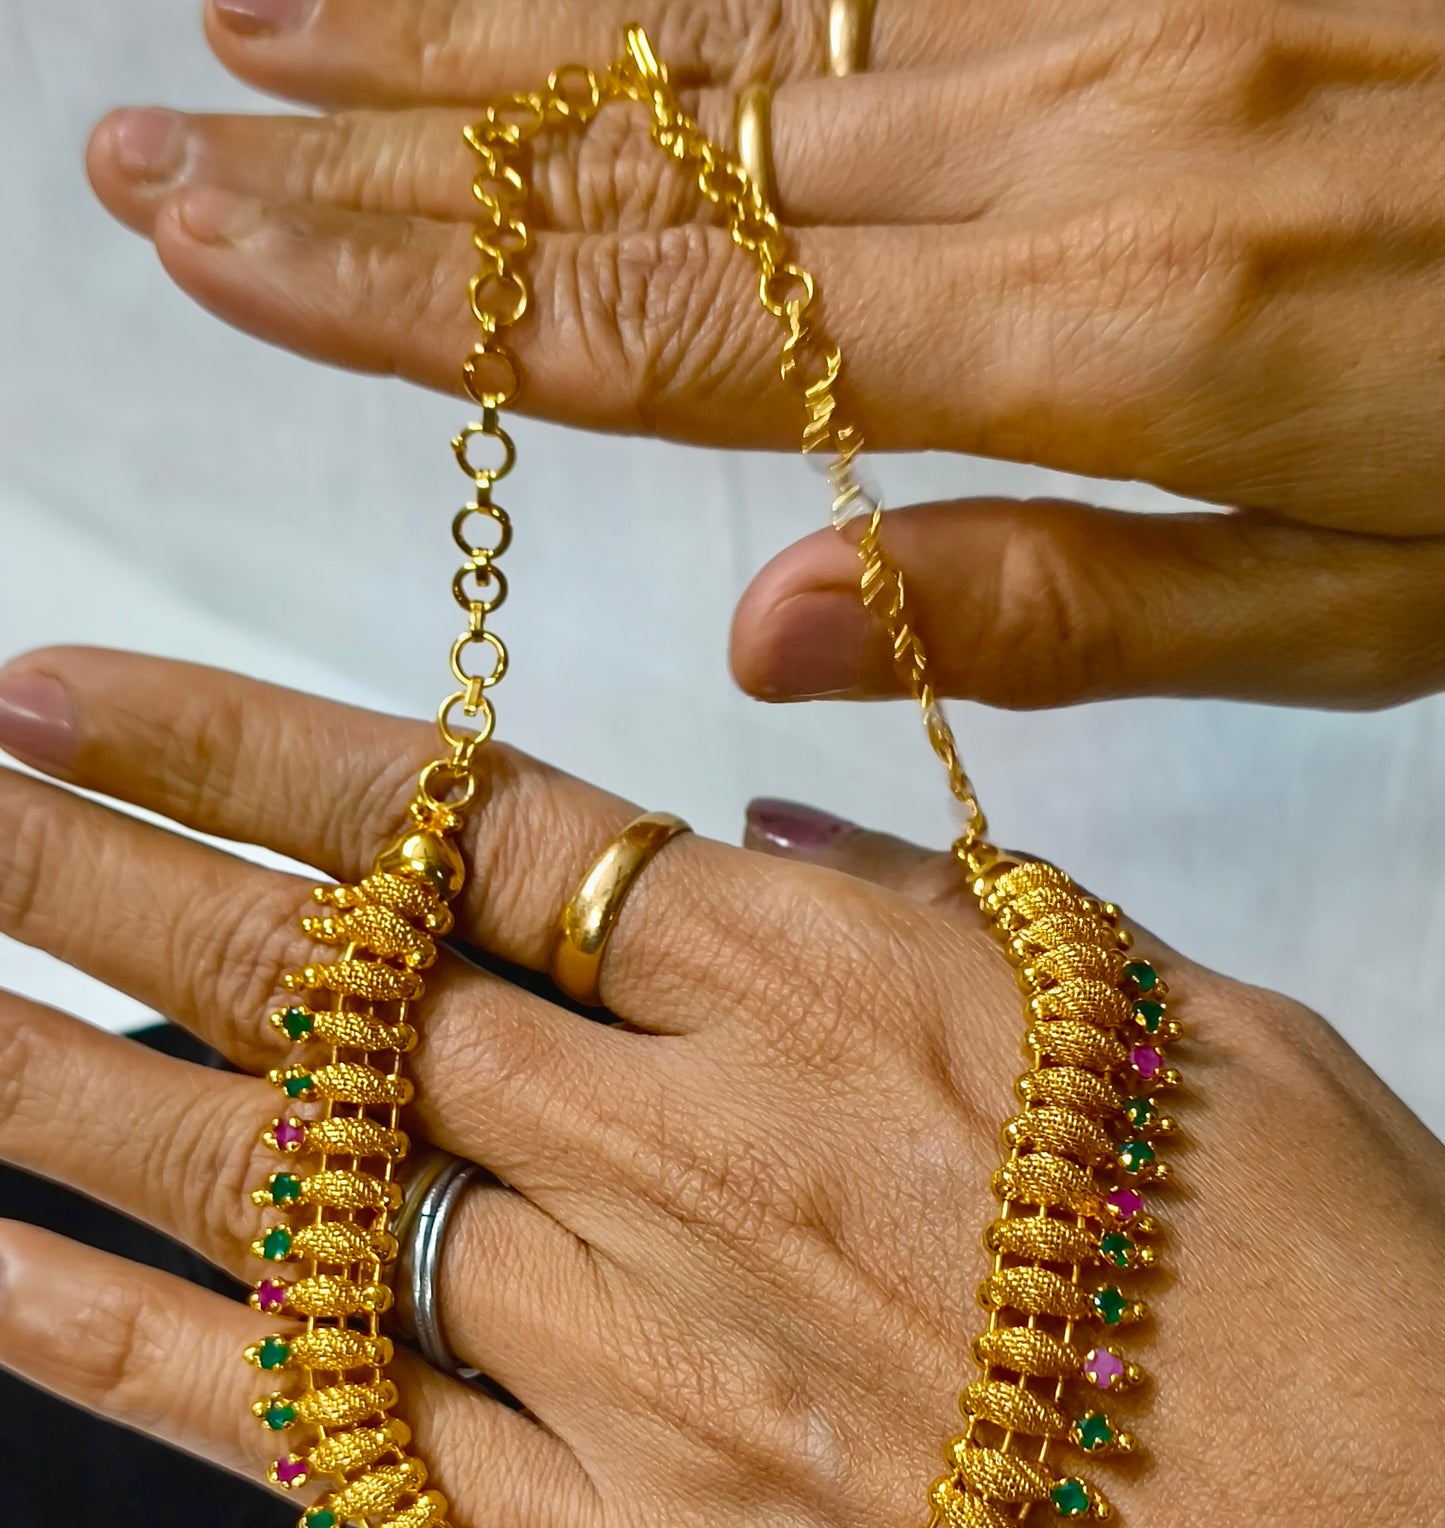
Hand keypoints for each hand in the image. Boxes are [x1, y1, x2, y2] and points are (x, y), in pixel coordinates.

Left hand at [0, 650, 1438, 1527]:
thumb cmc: (1313, 1306)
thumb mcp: (1157, 1029)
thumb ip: (928, 923)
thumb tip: (739, 855)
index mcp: (811, 989)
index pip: (456, 821)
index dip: (244, 747)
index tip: (80, 693)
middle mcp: (671, 1148)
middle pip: (317, 980)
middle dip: (93, 868)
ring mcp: (603, 1353)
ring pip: (262, 1177)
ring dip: (54, 1055)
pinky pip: (291, 1433)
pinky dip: (99, 1339)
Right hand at [85, 0, 1444, 707]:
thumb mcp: (1357, 607)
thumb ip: (1062, 606)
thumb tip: (775, 639)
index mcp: (1103, 329)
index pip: (673, 320)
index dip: (420, 293)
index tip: (217, 257)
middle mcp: (1070, 131)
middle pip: (642, 149)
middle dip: (371, 156)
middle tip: (149, 144)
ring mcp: (1109, 2)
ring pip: (716, 12)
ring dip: (466, 22)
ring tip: (259, 16)